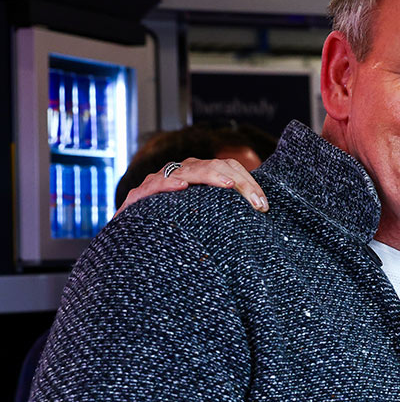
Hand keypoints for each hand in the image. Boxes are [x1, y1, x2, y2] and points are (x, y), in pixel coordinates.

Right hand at [117, 158, 268, 214]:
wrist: (132, 235)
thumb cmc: (176, 221)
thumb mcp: (205, 214)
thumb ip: (227, 211)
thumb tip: (261, 213)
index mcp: (200, 172)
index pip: (231, 168)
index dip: (249, 183)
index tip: (264, 206)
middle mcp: (183, 170)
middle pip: (216, 166)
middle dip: (239, 183)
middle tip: (256, 203)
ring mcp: (162, 178)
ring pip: (190, 170)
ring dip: (211, 176)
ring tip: (229, 184)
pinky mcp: (140, 193)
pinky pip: (155, 185)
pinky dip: (168, 183)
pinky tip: (181, 186)